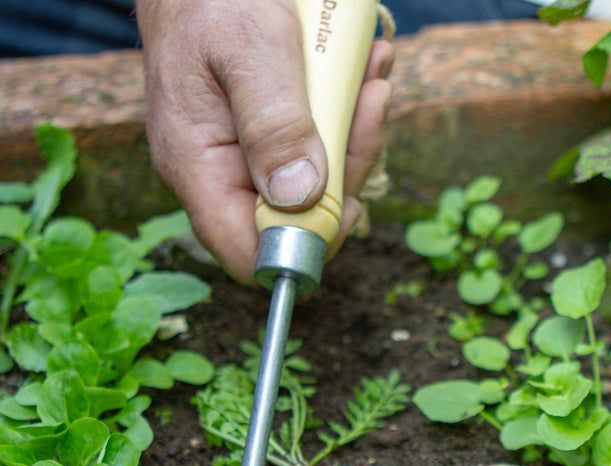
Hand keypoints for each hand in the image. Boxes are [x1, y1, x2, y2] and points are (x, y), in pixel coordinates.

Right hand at [136, 0, 392, 283]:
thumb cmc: (213, 1)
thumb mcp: (249, 47)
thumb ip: (273, 123)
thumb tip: (299, 197)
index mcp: (199, 169)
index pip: (248, 253)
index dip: (303, 246)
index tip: (347, 200)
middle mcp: (222, 177)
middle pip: (296, 222)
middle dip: (345, 172)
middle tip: (368, 106)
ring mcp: (247, 162)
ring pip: (317, 188)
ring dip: (354, 137)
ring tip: (369, 77)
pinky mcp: (271, 144)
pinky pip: (318, 154)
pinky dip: (347, 119)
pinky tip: (359, 76)